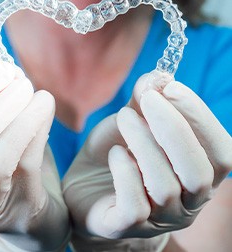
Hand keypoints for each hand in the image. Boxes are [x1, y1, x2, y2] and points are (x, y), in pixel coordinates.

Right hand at [0, 62, 69, 250]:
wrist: (29, 219)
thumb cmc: (12, 171)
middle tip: (22, 81)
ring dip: (18, 120)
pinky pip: (24, 168)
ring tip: (40, 95)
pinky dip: (36, 134)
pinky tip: (46, 112)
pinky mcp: (14, 212)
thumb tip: (14, 76)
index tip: (3, 70)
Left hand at [63, 71, 231, 249]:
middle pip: (199, 173)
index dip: (199, 116)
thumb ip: (145, 101)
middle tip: (147, 98)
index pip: (221, 151)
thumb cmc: (116, 151)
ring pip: (165, 186)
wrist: (86, 185)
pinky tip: (116, 153)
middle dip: (174, 128)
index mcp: (197, 173)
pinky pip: (135, 206)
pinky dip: (126, 172)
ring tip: (124, 118)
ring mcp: (159, 219)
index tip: (170, 87)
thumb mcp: (132, 121)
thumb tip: (157, 76)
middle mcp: (186, 202)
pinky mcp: (127, 226)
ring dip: (144, 143)